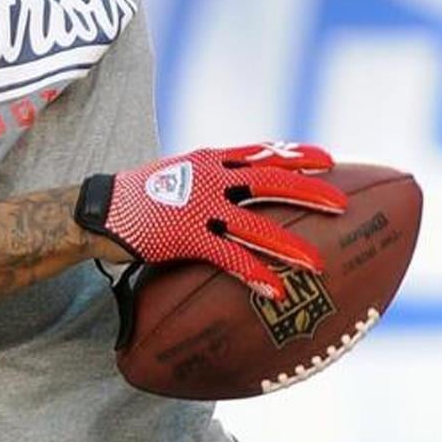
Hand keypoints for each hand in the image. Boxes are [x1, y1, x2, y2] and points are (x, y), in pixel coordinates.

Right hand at [74, 142, 346, 298]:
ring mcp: (196, 205)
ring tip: (318, 262)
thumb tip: (241, 188)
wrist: (100, 210)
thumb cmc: (141, 195)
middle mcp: (208, 177)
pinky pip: (226, 255)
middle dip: (307, 190)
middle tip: (341, 205)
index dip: (295, 154)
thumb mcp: (178, 173)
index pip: (260, 152)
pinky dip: (253, 272)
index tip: (328, 159)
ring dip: (288, 243)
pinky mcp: (184, 235)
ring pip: (253, 223)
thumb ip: (210, 176)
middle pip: (267, 180)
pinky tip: (275, 289)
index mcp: (208, 160)